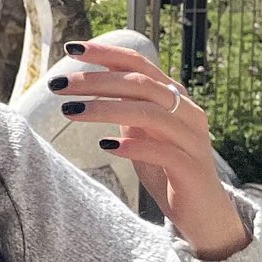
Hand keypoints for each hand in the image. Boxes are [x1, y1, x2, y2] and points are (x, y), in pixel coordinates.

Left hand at [48, 43, 248, 259]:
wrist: (204, 214)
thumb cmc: (166, 169)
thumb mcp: (141, 133)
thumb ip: (125, 108)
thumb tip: (90, 84)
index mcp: (174, 97)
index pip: (139, 63)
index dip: (106, 53)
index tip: (71, 48)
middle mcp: (187, 112)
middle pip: (139, 83)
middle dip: (95, 81)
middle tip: (58, 85)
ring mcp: (193, 139)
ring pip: (149, 113)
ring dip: (105, 109)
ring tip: (71, 111)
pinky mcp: (192, 168)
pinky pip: (163, 151)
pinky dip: (133, 146)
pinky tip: (107, 145)